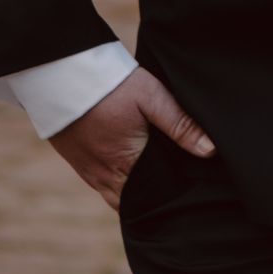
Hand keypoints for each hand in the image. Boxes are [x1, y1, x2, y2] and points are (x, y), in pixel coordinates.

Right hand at [49, 66, 215, 209]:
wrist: (62, 72)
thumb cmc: (111, 84)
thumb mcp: (152, 98)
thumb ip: (180, 124)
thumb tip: (210, 151)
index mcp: (125, 163)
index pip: (154, 195)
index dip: (171, 197)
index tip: (190, 195)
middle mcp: (104, 175)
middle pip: (135, 202)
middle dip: (154, 201)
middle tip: (178, 196)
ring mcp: (88, 171)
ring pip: (116, 198)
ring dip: (135, 196)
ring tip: (158, 190)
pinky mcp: (77, 163)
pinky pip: (101, 187)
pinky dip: (119, 188)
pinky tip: (132, 176)